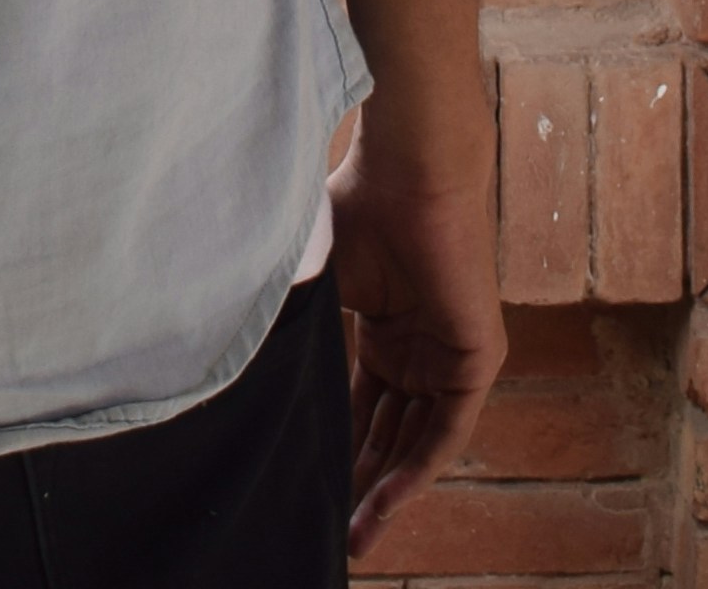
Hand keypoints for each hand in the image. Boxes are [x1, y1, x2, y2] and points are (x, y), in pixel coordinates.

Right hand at [327, 148, 503, 552]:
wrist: (409, 174)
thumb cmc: (357, 207)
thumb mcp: (315, 282)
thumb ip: (291, 325)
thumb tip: (229, 359)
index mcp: (384, 326)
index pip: (361, 404)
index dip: (337, 446)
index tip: (310, 488)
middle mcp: (419, 346)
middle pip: (388, 430)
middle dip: (359, 482)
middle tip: (332, 530)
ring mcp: (449, 354)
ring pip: (416, 439)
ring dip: (387, 489)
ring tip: (354, 534)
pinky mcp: (478, 359)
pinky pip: (448, 430)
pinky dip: (418, 468)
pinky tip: (388, 501)